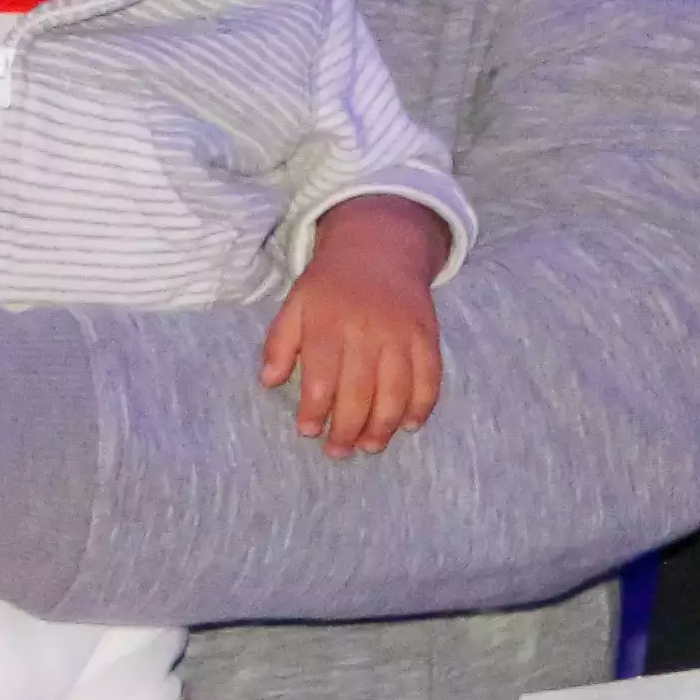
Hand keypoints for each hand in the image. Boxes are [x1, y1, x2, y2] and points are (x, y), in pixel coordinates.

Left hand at [264, 196, 449, 453]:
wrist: (380, 248)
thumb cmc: (331, 285)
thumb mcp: (295, 304)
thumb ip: (279, 342)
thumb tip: (269, 381)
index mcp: (328, 323)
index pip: (321, 379)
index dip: (315, 411)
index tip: (309, 431)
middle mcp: (366, 330)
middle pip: (359, 392)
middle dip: (348, 429)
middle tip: (338, 451)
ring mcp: (401, 333)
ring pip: (396, 391)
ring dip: (383, 427)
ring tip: (370, 446)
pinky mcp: (427, 335)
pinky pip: (430, 378)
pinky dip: (423, 405)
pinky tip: (410, 425)